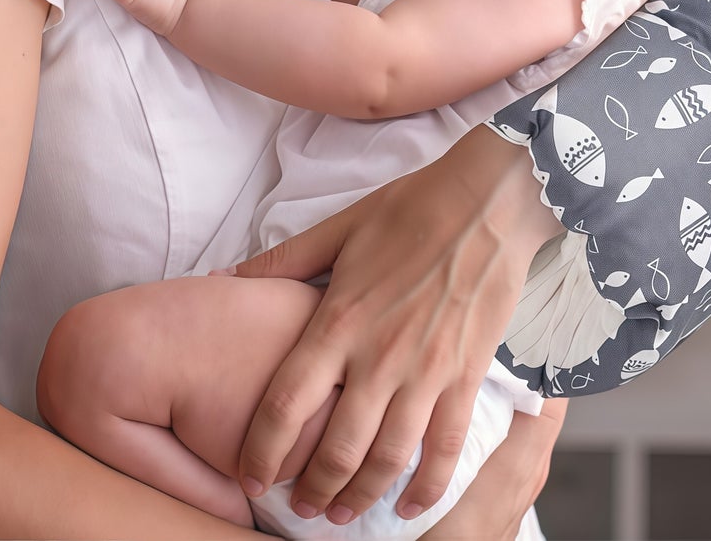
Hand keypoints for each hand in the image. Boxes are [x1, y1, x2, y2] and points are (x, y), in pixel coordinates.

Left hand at [230, 126, 561, 527]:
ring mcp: (427, 373)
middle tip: (297, 508)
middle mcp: (379, 357)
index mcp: (339, 320)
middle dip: (310, 490)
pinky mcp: (466, 377)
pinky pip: (445, 450)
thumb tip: (225, 277)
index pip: (286, 404)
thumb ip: (284, 261)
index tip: (249, 477)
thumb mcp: (339, 227)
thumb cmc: (410, 208)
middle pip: (336, 449)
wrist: (485, 202)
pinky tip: (408, 507)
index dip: (261, 450)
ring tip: (340, 515)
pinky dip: (426, 489)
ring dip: (360, 498)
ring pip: (387, 460)